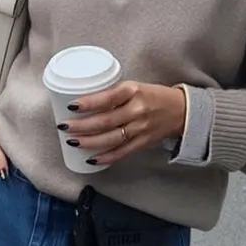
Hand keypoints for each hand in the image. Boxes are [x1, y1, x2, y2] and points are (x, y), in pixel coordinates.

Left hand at [59, 82, 185, 166]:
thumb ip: (113, 94)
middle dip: (82, 125)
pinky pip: (122, 152)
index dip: (89, 103)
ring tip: (72, 142)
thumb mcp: (134, 86)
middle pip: (106, 121)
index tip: (71, 105)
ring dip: (89, 142)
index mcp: (133, 91)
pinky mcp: (143, 143)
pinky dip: (105, 157)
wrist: (181, 110)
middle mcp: (137, 110)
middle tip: (64, 127)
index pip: (108, 98)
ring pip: (111, 138)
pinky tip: (91, 158)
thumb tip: (83, 102)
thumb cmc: (152, 95)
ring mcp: (140, 128)